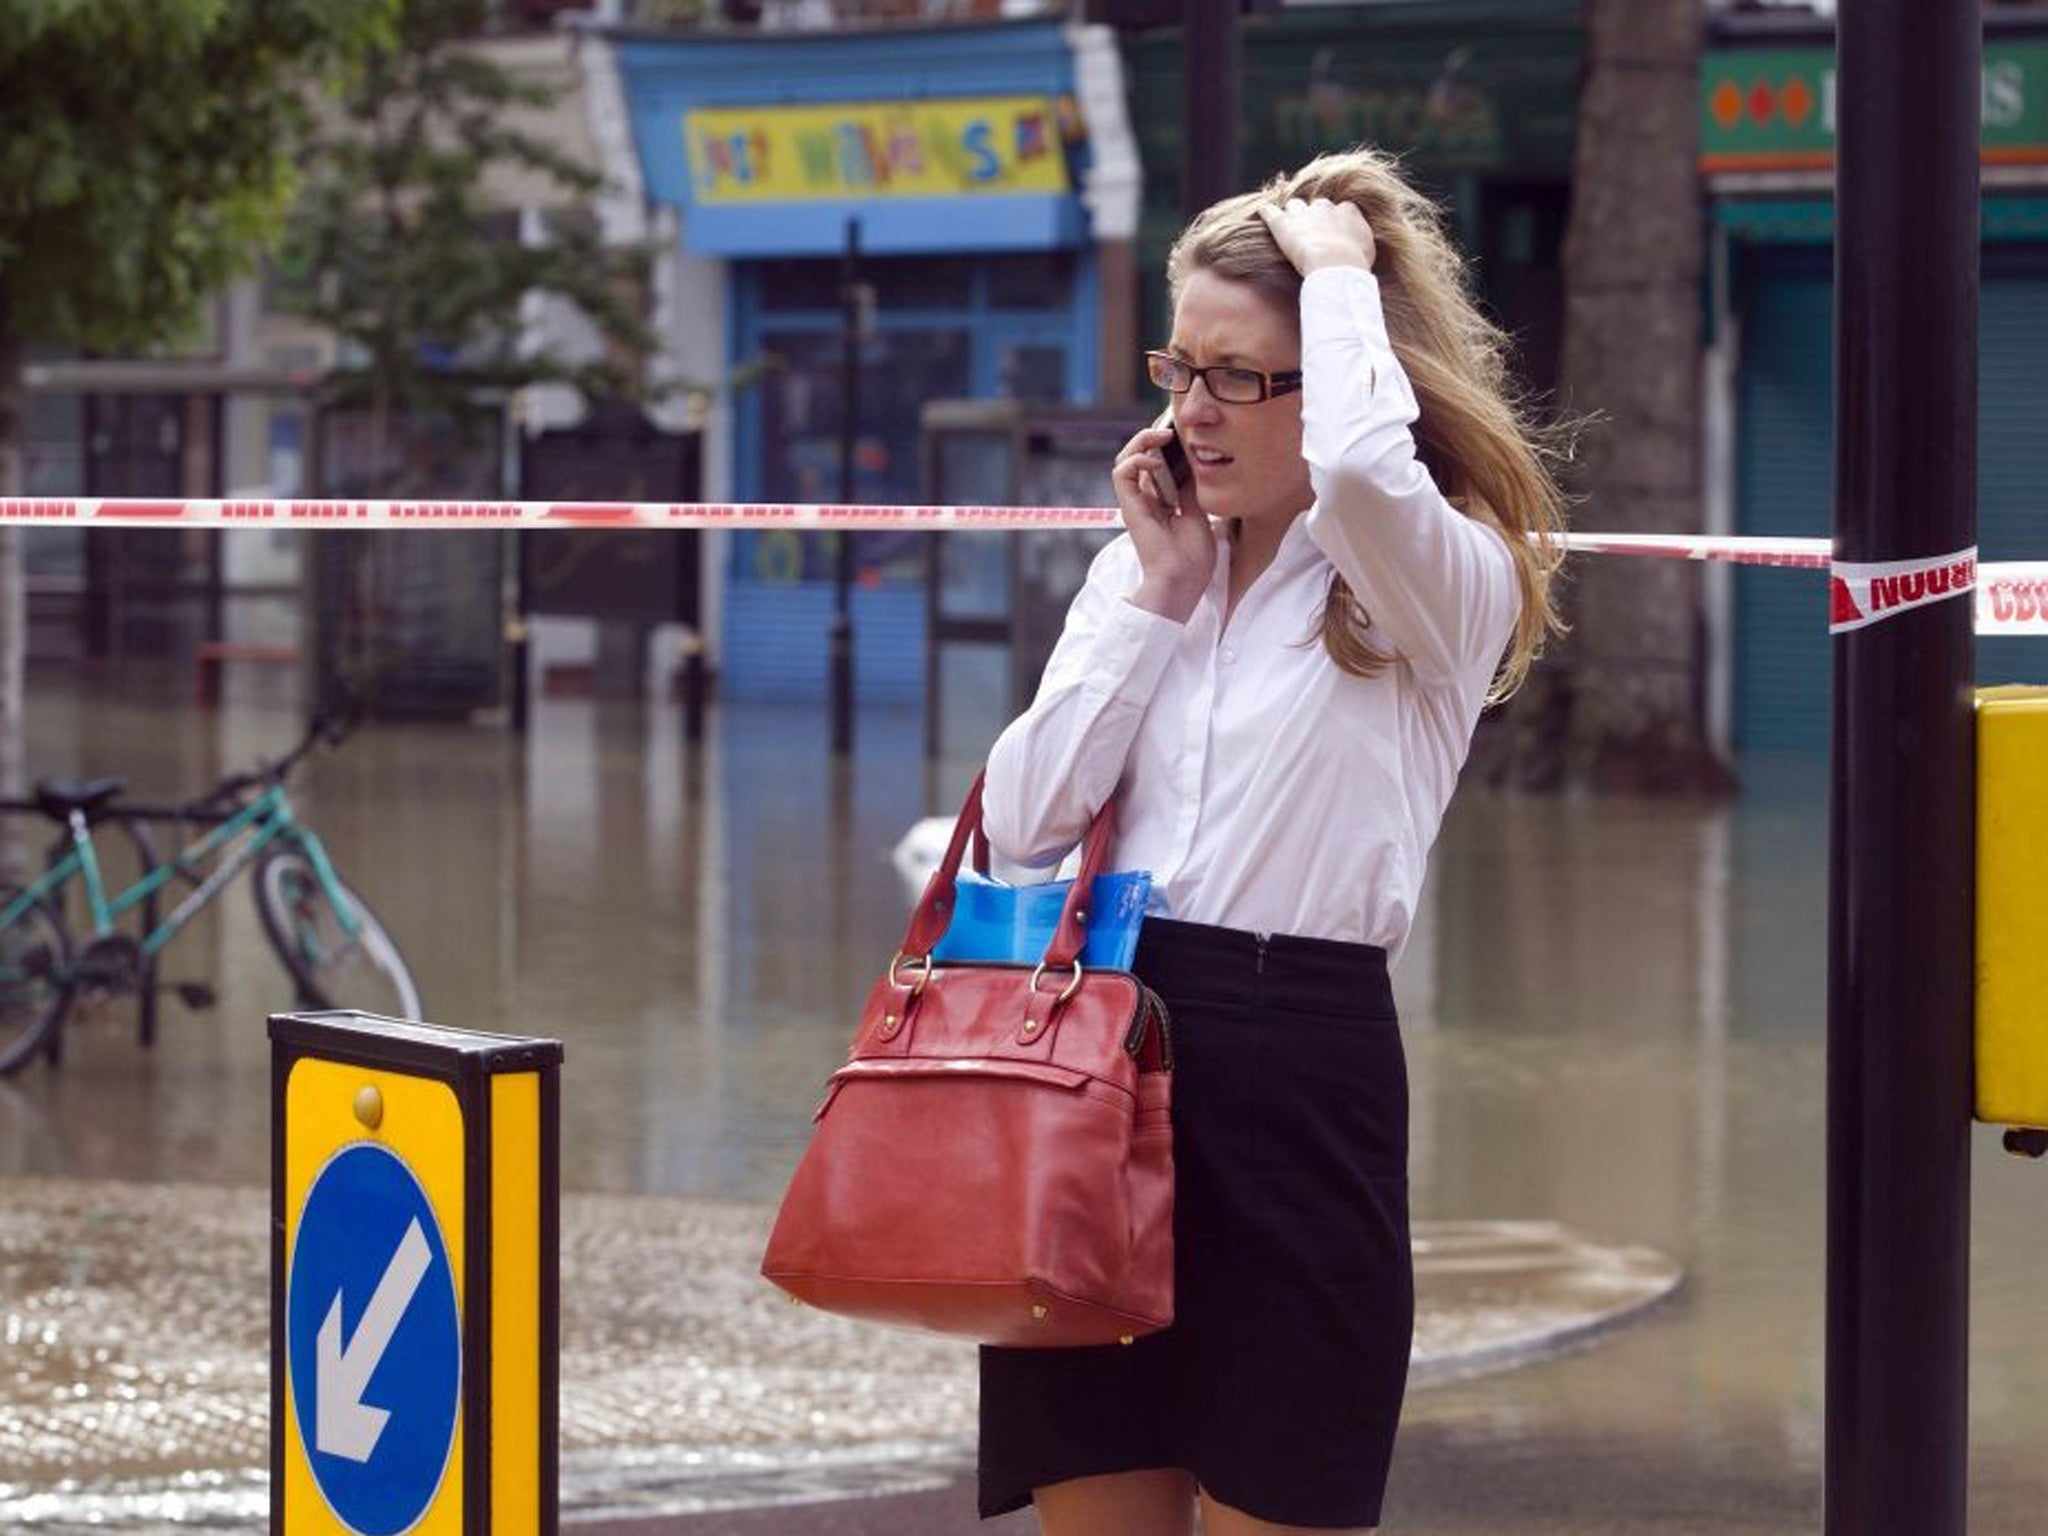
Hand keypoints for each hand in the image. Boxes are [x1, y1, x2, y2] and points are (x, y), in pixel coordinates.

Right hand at [1112, 425, 1213, 621]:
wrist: (1183, 579)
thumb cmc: (1193, 556)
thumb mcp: (1199, 511)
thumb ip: (1191, 486)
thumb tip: (1194, 460)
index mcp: (1162, 500)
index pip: (1157, 461)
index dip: (1165, 443)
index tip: (1183, 430)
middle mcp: (1145, 499)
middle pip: (1139, 455)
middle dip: (1153, 435)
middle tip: (1172, 426)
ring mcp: (1136, 502)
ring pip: (1125, 458)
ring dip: (1142, 441)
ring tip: (1163, 436)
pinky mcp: (1129, 506)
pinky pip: (1121, 472)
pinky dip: (1136, 461)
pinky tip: (1155, 463)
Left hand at [1258, 197, 1375, 276]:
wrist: (1336, 265)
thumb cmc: (1355, 263)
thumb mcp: (1367, 250)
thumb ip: (1361, 241)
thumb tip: (1360, 246)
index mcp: (1347, 211)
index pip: (1340, 209)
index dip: (1335, 222)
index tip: (1333, 234)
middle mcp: (1325, 207)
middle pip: (1317, 205)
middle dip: (1314, 217)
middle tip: (1312, 234)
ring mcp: (1302, 213)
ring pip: (1294, 206)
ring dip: (1292, 215)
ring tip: (1289, 227)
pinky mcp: (1282, 223)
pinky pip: (1269, 210)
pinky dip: (1266, 212)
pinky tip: (1263, 214)